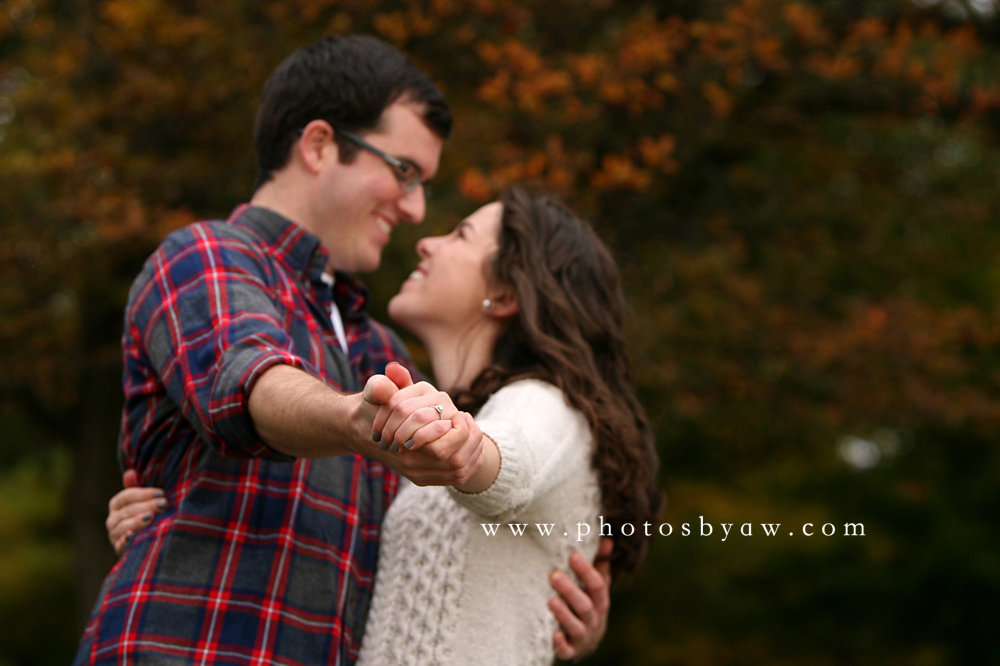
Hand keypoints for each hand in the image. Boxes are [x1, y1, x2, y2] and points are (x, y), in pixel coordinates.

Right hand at [107, 470, 168, 555]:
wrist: (146, 541)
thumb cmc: (145, 514)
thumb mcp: (143, 500)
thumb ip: (137, 486)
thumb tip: (130, 472)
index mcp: (117, 504)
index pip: (125, 496)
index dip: (143, 494)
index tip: (160, 493)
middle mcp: (113, 519)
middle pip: (127, 510)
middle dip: (146, 506)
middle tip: (163, 504)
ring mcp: (114, 534)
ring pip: (123, 526)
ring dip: (137, 521)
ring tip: (152, 517)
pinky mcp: (118, 548)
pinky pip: (121, 544)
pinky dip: (127, 540)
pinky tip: (136, 536)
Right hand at [363, 364, 483, 485]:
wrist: (361, 431)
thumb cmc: (370, 407)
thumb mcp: (373, 392)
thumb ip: (380, 385)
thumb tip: (390, 376)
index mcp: (402, 449)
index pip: (441, 450)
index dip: (457, 431)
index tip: (458, 413)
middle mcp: (411, 467)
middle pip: (456, 463)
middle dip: (470, 440)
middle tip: (466, 418)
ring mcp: (419, 474)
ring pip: (460, 471)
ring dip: (472, 449)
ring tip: (469, 426)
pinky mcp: (424, 478)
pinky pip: (457, 476)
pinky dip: (469, 459)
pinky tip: (468, 440)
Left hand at [548, 537, 612, 660]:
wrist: (588, 641)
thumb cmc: (590, 605)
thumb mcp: (597, 588)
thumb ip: (599, 565)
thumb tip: (607, 539)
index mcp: (600, 601)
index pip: (597, 585)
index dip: (586, 570)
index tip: (572, 555)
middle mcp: (594, 618)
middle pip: (585, 605)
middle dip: (571, 591)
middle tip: (554, 576)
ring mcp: (583, 635)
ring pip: (576, 626)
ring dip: (564, 614)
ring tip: (551, 601)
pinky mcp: (571, 649)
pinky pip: (567, 649)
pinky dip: (561, 643)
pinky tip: (554, 635)